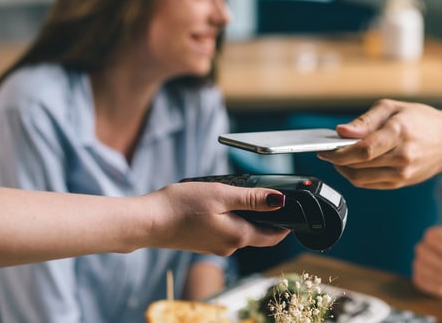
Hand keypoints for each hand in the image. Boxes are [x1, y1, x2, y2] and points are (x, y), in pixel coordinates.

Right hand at [145, 182, 289, 255]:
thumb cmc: (180, 207)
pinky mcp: (203, 243)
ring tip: (245, 195)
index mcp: (238, 237)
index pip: (274, 236)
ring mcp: (215, 247)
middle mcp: (229, 247)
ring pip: (242, 232)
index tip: (295, 209)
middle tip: (272, 196)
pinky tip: (221, 204)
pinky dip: (231, 219)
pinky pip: (226, 232)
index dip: (287, 223)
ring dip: (248, 216)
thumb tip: (280, 202)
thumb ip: (252, 200)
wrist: (147, 222)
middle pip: (259, 234)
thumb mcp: (221, 195)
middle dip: (269, 218)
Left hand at [317, 99, 441, 188]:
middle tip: (328, 151)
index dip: (339, 152)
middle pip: (359, 165)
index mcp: (399, 132)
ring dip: (344, 170)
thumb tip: (342, 132)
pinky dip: (356, 176)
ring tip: (339, 158)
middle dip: (337, 159)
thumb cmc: (422, 120)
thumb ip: (365, 121)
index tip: (324, 149)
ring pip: (361, 179)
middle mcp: (402, 156)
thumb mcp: (393, 108)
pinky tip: (353, 165)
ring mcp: (402, 173)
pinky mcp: (401, 183)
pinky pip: (370, 184)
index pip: (363, 149)